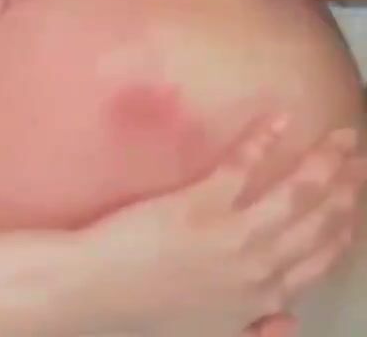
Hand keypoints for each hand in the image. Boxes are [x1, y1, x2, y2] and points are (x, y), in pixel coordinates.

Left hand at [84, 116, 364, 335]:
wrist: (95, 292)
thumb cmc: (142, 313)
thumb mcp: (212, 334)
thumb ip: (255, 327)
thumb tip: (288, 318)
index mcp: (263, 295)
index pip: (321, 257)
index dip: (344, 227)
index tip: (353, 204)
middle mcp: (258, 264)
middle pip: (318, 220)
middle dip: (346, 186)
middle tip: (359, 157)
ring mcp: (232, 233)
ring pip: (295, 191)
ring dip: (324, 160)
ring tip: (340, 136)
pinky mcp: (199, 204)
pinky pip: (242, 165)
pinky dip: (265, 139)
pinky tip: (280, 119)